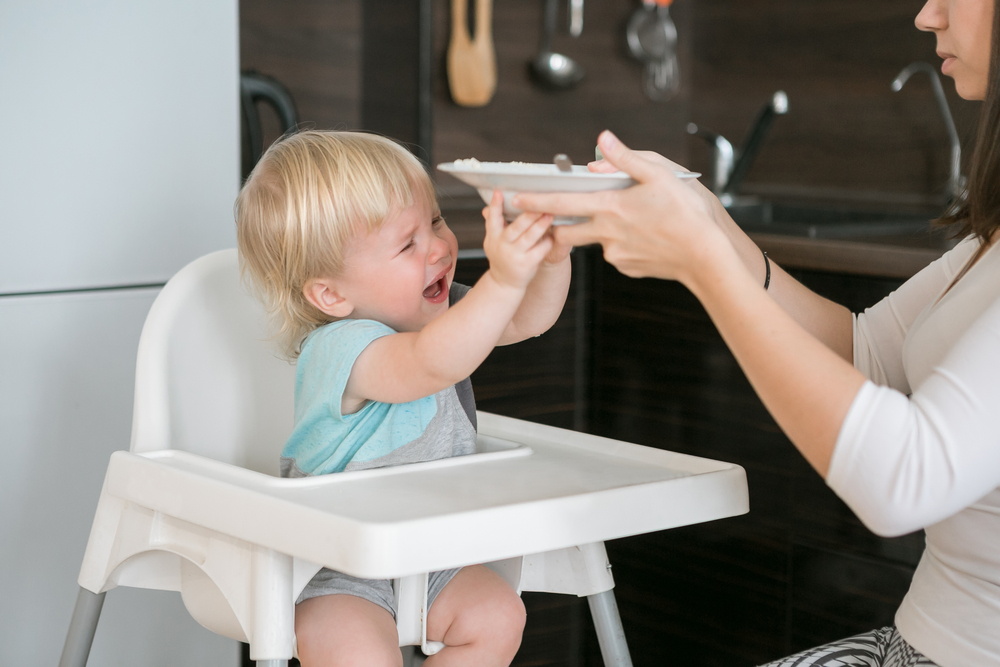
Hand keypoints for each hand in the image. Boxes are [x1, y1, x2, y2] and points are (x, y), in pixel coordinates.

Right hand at [482, 190, 553, 289]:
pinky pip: (540, 250)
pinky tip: (553, 235)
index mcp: (493, 237)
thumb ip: (494, 223)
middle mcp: (502, 245)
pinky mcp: (527, 264)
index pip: (493, 218)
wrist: (504, 283)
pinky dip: (547, 242)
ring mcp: (515, 256)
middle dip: (528, 215)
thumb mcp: (492, 240)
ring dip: (541, 225)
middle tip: (539, 203)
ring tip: (550, 214)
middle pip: (516, 227)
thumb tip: (490, 204)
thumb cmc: (502, 257)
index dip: (495, 205)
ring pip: (530, 237)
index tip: (499, 192)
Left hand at [512, 131, 725, 284]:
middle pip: (568, 230)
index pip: (562, 202)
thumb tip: (602, 141)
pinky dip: (625, 243)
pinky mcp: (628, 267)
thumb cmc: (688, 212)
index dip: (536, 200)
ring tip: (638, 220)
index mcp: (610, 207)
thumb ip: (626, 158)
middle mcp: (607, 234)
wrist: (707, 256)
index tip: (516, 198)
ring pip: (598, 240)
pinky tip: (647, 237)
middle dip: (560, 223)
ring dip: (604, 229)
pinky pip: (617, 253)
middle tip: (565, 214)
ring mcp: (616, 254)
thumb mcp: (660, 174)